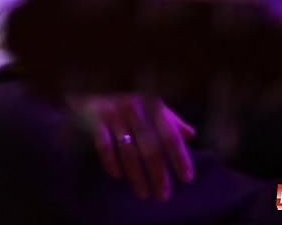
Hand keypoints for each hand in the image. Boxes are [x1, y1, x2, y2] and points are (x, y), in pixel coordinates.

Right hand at [74, 94, 195, 200]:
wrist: (89, 85)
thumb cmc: (127, 101)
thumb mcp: (150, 104)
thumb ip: (170, 119)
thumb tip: (191, 134)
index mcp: (152, 106)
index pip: (170, 136)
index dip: (180, 158)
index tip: (186, 179)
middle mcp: (135, 109)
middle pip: (150, 148)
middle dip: (158, 174)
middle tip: (163, 196)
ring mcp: (114, 114)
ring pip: (128, 151)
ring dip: (136, 175)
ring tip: (143, 194)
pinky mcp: (95, 119)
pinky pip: (104, 145)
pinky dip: (111, 161)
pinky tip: (117, 176)